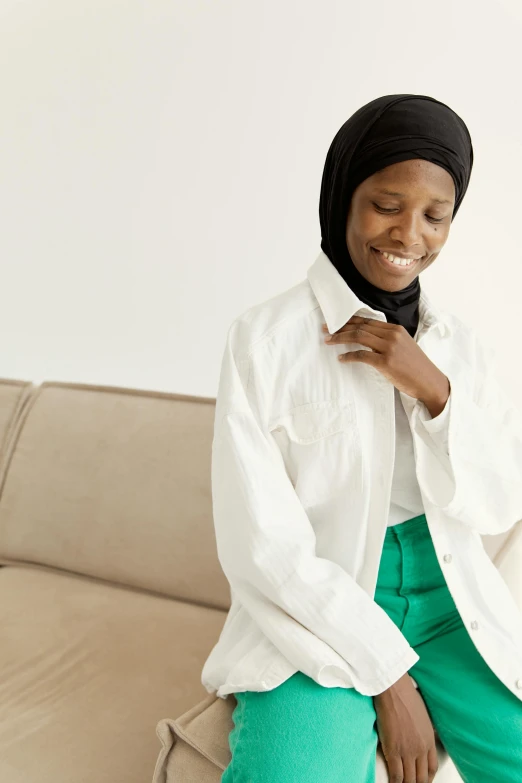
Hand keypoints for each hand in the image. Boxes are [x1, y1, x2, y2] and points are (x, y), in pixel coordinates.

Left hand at [322, 317, 449, 413]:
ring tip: (328, 341)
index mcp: (396, 329)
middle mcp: (392, 335)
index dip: (349, 321)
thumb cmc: (415, 367)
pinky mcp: (386, 363)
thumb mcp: (403, 346)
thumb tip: (366, 338)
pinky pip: (362, 355)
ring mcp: (389, 348)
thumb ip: (387, 340)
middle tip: (325, 329)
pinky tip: (341, 359)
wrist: (429, 382)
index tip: (335, 322)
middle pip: (360, 327)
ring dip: (341, 338)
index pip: (367, 321)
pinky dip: (349, 356)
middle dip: (340, 327)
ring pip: (359, 337)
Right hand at [373, 673, 438, 781]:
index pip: (432, 767)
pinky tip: (393, 782)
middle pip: (421, 777)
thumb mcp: (423, 714)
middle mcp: (421, 748)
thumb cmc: (406, 695)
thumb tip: (423, 734)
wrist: (394, 689)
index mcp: (429, 739)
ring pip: (409, 779)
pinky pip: (396, 774)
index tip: (423, 780)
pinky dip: (395, 782)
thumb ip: (425, 729)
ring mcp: (407, 751)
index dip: (428, 778)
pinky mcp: (393, 750)